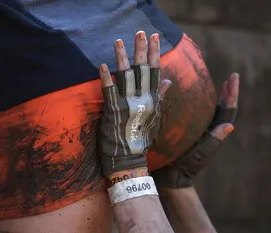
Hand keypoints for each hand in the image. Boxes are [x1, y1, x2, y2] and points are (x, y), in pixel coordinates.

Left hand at [97, 31, 171, 179]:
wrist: (130, 161)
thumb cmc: (141, 141)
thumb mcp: (155, 118)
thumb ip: (160, 98)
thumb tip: (168, 81)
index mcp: (153, 101)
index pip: (155, 72)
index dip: (154, 54)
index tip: (153, 38)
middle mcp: (143, 100)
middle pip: (142, 70)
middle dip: (140, 49)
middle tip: (139, 32)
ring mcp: (128, 105)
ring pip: (126, 76)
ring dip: (122, 57)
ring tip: (118, 41)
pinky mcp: (114, 112)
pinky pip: (109, 90)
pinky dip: (106, 77)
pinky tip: (102, 65)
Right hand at [153, 73, 239, 188]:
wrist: (172, 177)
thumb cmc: (185, 166)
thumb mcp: (199, 153)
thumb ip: (213, 141)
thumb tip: (230, 126)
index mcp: (214, 133)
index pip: (227, 110)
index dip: (231, 94)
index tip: (233, 78)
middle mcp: (209, 131)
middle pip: (223, 108)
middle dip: (228, 93)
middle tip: (231, 79)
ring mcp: (200, 132)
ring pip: (212, 111)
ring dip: (217, 97)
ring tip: (221, 85)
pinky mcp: (189, 134)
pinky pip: (199, 116)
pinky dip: (200, 104)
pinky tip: (194, 97)